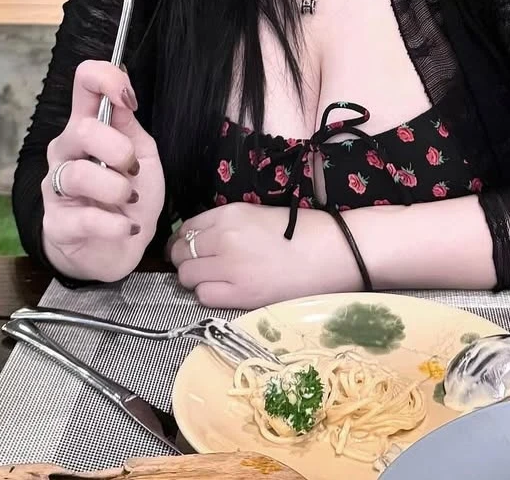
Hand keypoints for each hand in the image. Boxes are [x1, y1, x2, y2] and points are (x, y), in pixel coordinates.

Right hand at [41, 59, 164, 283]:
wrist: (119, 248)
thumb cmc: (131, 195)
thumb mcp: (143, 155)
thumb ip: (129, 126)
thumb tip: (122, 91)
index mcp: (88, 126)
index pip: (84, 83)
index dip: (106, 78)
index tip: (128, 99)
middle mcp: (66, 150)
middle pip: (82, 130)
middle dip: (118, 149)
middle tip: (132, 168)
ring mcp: (55, 186)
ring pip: (79, 175)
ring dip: (117, 189)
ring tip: (129, 200)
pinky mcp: (56, 224)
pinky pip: (86, 219)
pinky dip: (116, 224)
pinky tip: (127, 227)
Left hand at [169, 202, 361, 308]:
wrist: (329, 252)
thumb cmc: (298, 231)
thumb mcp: (257, 215)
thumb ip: (226, 224)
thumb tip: (199, 239)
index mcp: (229, 213)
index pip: (187, 227)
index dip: (183, 240)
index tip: (188, 248)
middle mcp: (223, 237)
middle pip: (180, 252)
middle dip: (183, 260)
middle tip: (196, 266)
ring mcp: (230, 266)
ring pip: (186, 276)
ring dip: (194, 279)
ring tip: (212, 280)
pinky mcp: (240, 293)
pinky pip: (203, 296)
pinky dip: (207, 294)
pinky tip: (224, 291)